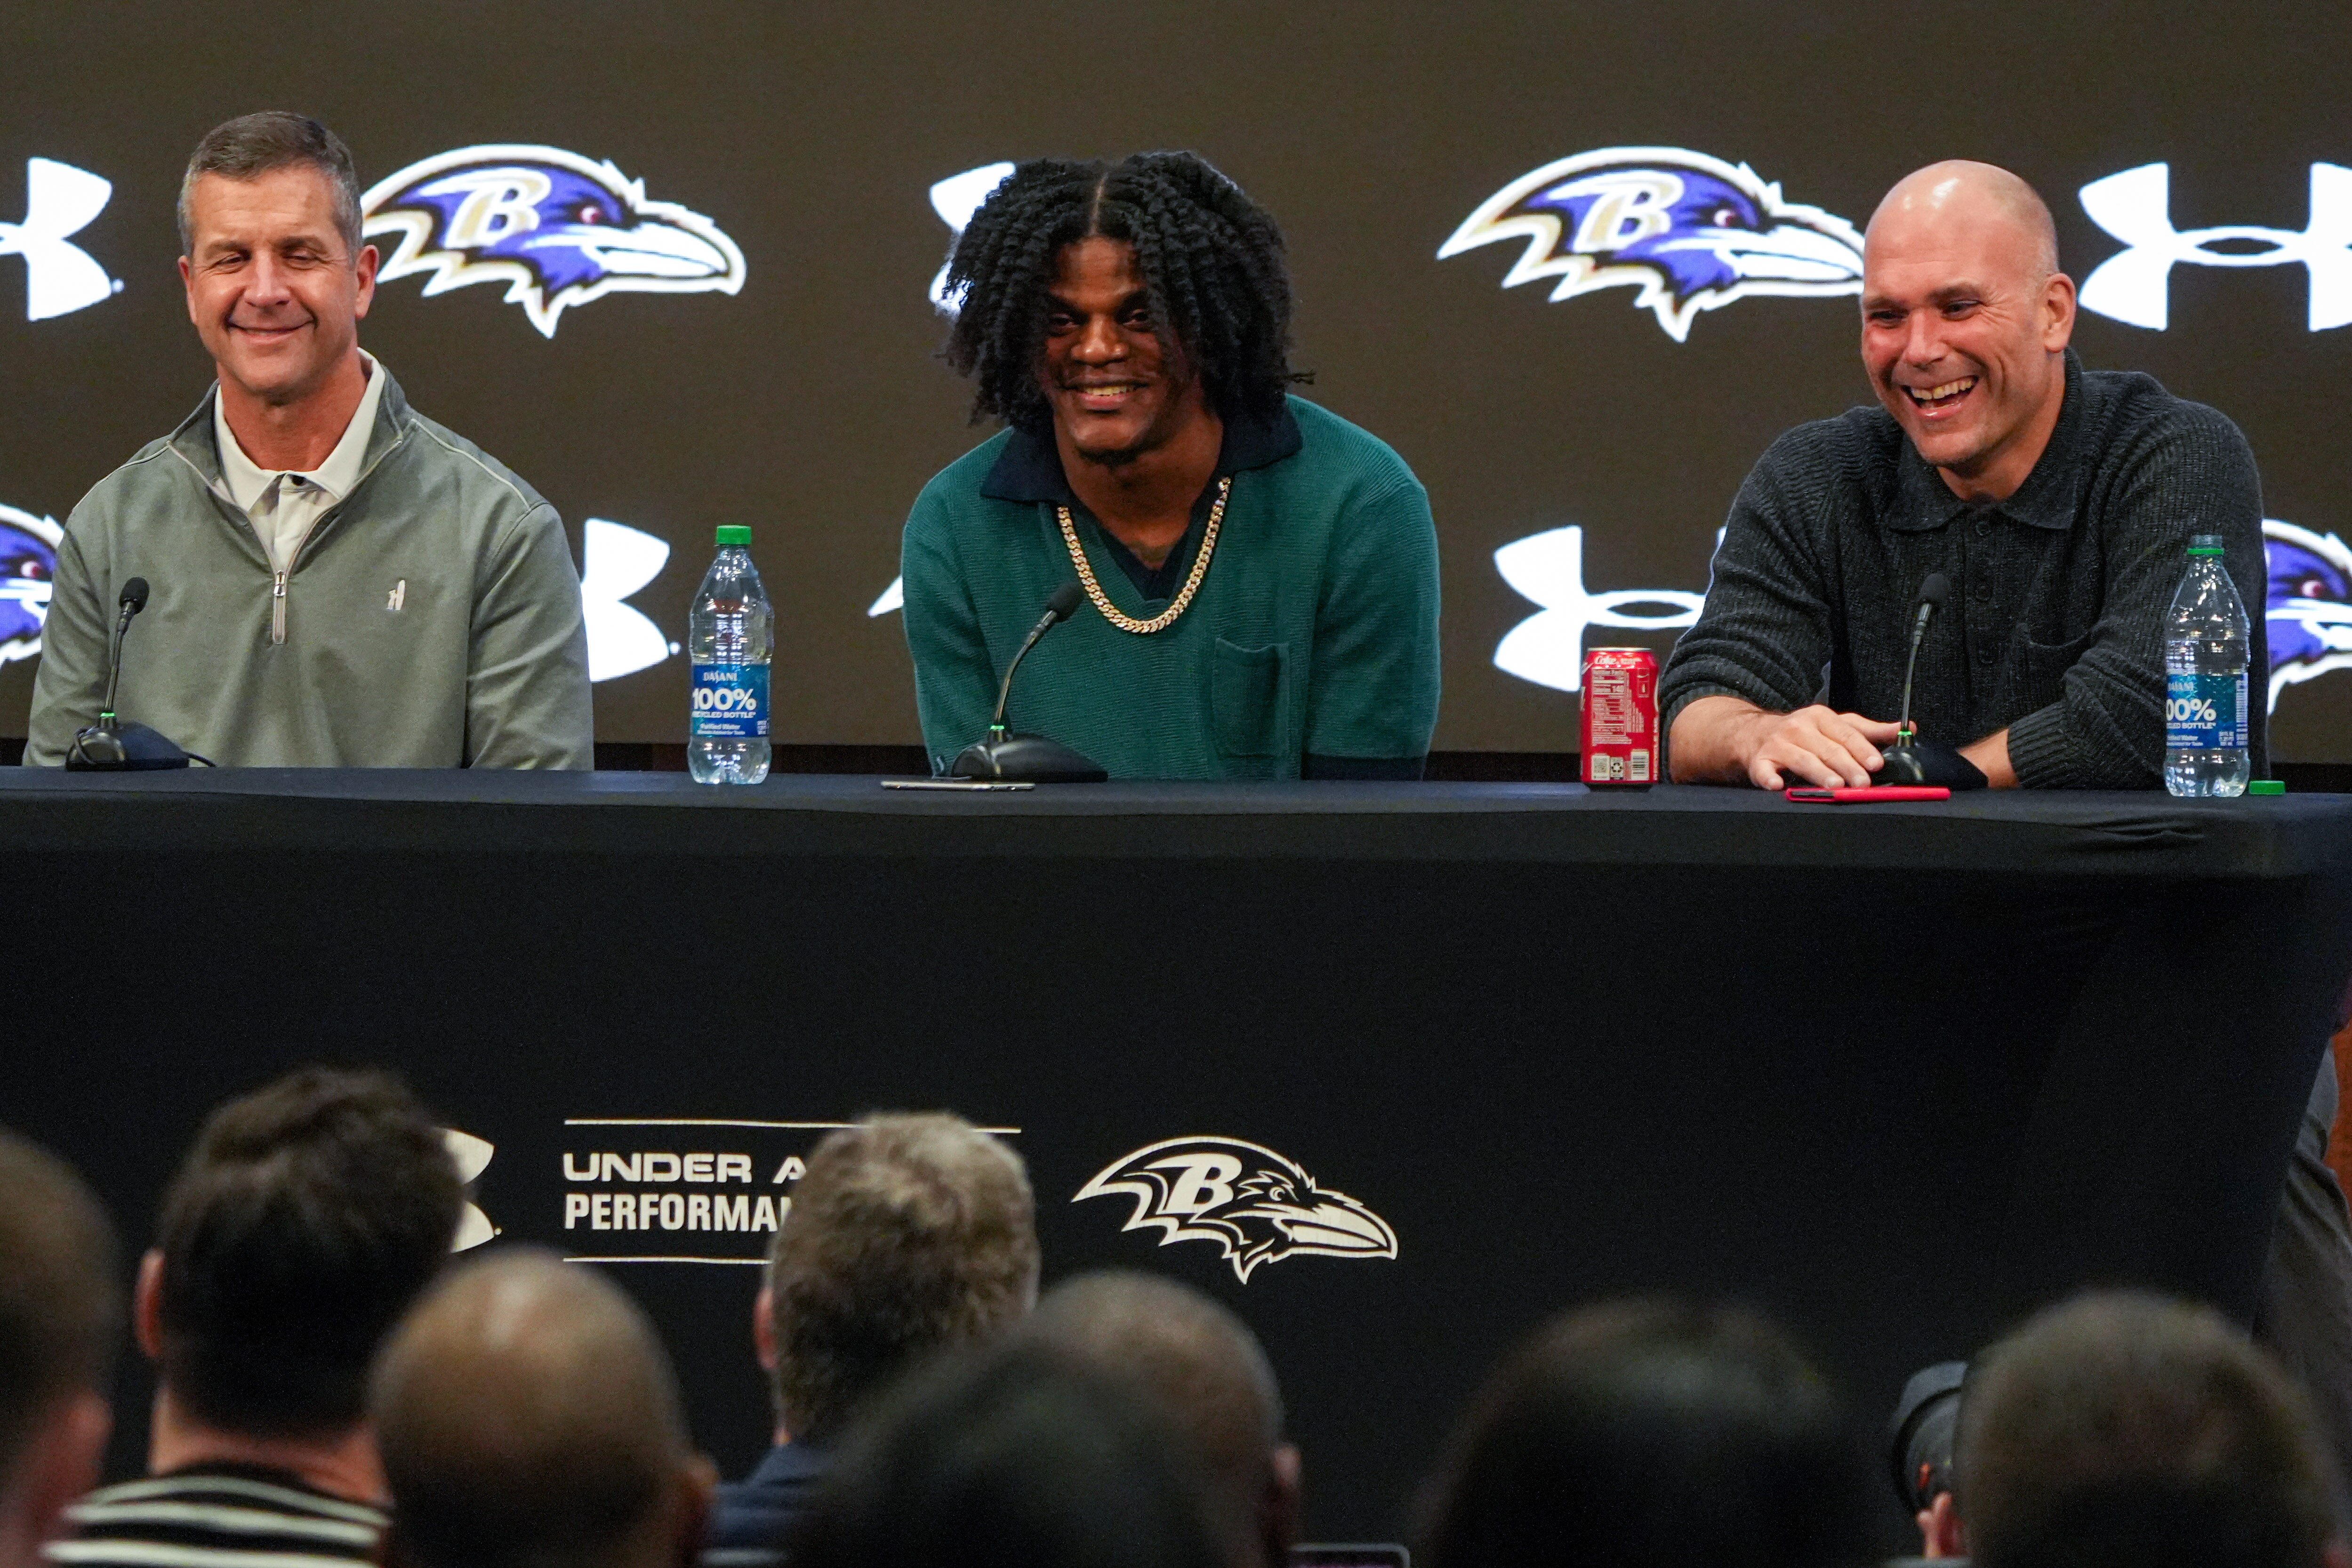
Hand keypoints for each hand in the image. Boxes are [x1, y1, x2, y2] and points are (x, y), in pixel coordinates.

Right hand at [1737, 705, 1900, 788]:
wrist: (1754, 733)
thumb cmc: (1803, 733)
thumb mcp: (1836, 725)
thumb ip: (1870, 731)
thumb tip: (1907, 729)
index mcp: (1820, 717)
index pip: (1846, 734)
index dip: (1862, 750)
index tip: (1876, 763)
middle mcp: (1799, 728)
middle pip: (1828, 749)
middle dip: (1847, 766)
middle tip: (1862, 782)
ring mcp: (1778, 744)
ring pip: (1802, 760)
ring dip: (1818, 773)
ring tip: (1834, 786)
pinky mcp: (1759, 761)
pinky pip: (1764, 771)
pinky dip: (1769, 778)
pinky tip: (1777, 786)